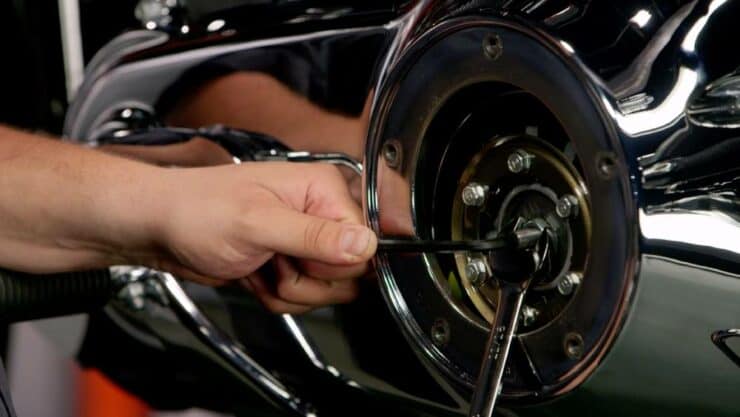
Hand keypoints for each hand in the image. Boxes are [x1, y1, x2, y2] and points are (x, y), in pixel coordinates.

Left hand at [150, 162, 376, 312]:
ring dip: (290, 291)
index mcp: (322, 188)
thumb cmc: (196, 210)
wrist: (160, 229)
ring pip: (328, 290)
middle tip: (275, 260)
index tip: (300, 257)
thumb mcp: (257, 224)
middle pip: (350, 271)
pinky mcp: (292, 263)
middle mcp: (320, 213)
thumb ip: (314, 236)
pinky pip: (305, 297)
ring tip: (261, 264)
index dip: (334, 261)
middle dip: (308, 280)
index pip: (365, 241)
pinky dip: (277, 297)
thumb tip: (366, 244)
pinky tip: (256, 273)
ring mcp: (306, 241)